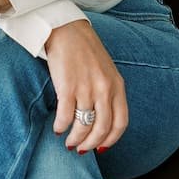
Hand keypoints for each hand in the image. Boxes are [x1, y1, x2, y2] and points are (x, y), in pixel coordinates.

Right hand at [44, 19, 127, 153]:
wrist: (67, 30)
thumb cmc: (85, 51)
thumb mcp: (106, 72)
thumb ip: (108, 93)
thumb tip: (101, 121)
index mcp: (118, 86)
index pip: (120, 123)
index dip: (110, 140)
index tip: (101, 148)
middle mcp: (105, 89)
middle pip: (102, 129)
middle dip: (91, 144)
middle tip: (81, 148)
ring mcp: (87, 88)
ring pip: (83, 125)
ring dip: (75, 138)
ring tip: (68, 141)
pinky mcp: (67, 86)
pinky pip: (65, 115)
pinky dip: (61, 126)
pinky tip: (57, 128)